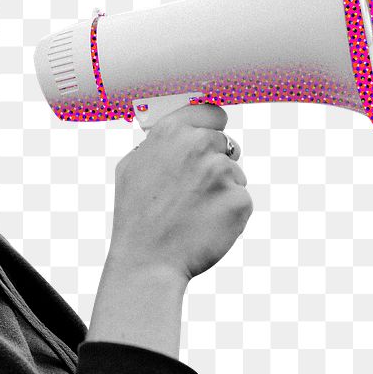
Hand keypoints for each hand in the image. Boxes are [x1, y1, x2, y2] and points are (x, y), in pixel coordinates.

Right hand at [107, 103, 252, 281]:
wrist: (148, 261)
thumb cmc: (136, 218)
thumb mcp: (131, 168)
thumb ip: (156, 145)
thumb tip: (174, 135)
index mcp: (170, 133)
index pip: (210, 112)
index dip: (211, 127)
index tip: (210, 138)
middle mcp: (198, 146)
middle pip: (226, 144)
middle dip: (215, 163)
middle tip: (193, 190)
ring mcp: (221, 173)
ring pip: (235, 174)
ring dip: (221, 190)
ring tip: (193, 212)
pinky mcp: (240, 200)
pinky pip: (241, 200)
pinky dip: (228, 213)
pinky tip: (205, 224)